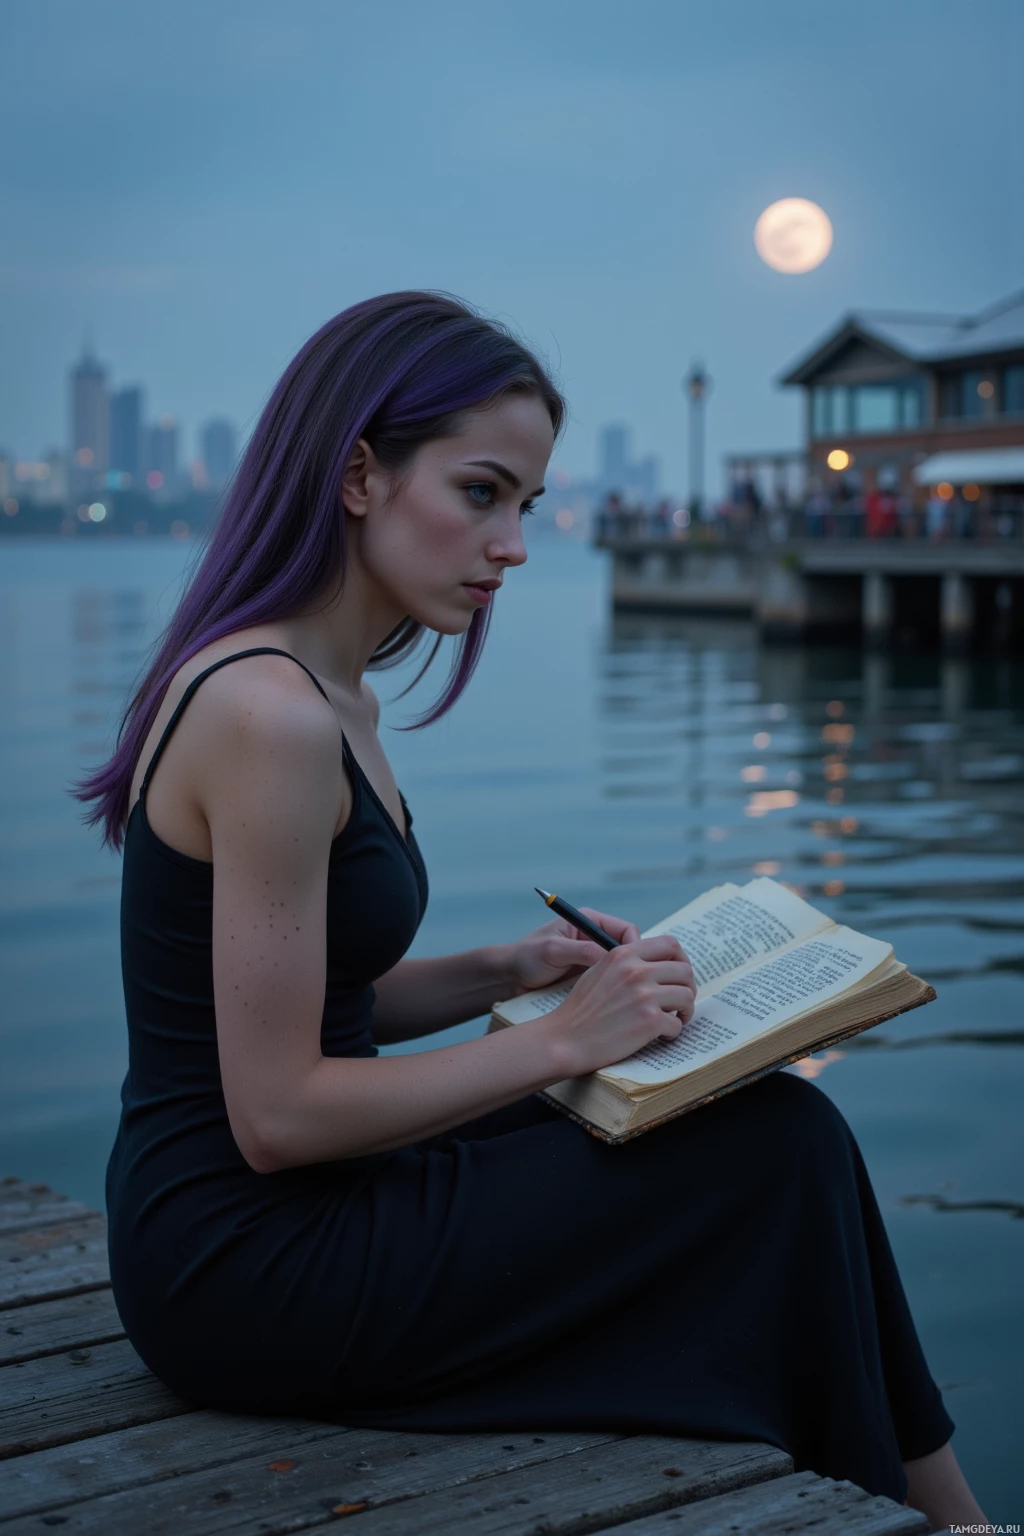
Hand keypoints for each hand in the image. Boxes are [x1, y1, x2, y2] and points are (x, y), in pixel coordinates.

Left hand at [503, 907, 642, 995]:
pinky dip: (611, 993)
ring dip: (623, 983)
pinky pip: (608, 985)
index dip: (634, 947)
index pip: (626, 930)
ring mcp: (593, 961)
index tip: (634, 966)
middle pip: (628, 952)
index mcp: (590, 922)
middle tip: (633, 986)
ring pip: (621, 971)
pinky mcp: (588, 980)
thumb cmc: (526, 957)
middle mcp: (595, 940)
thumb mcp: (554, 950)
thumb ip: (582, 951)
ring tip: (624, 997)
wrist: (508, 979)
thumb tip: (613, 958)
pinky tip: (611, 1005)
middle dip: (632, 967)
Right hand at [542, 935, 696, 1078]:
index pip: (669, 944)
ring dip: (685, 1010)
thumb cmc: (580, 1009)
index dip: (681, 959)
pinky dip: (672, 1032)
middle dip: (687, 987)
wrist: (566, 1039)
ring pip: (687, 996)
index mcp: (623, 954)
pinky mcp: (649, 1021)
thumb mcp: (598, 971)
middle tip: (680, 1002)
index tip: (678, 975)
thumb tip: (655, 963)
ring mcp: (644, 995)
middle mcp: (636, 970)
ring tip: (674, 1018)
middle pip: (685, 970)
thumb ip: (625, 962)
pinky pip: (677, 1024)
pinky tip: (660, 1035)